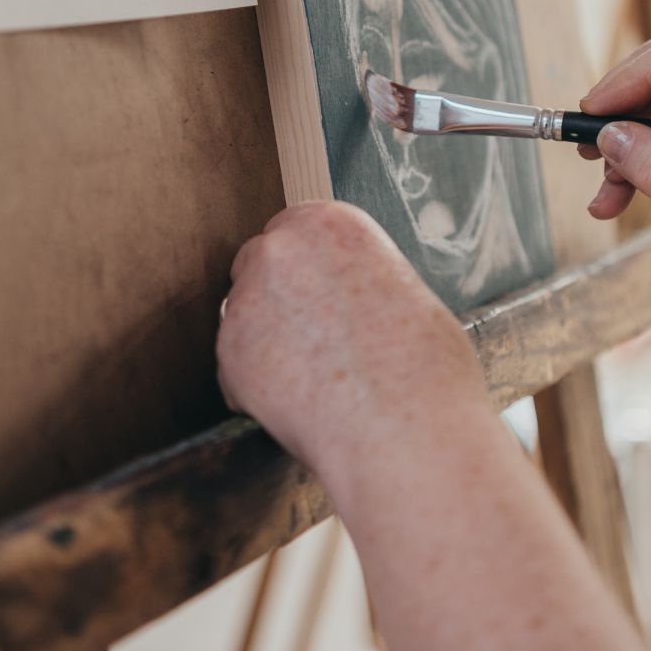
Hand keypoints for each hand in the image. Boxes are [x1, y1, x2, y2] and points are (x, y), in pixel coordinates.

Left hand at [217, 202, 489, 481]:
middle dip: (276, 301)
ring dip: (266, 346)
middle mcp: (280, 250)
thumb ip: (355, 280)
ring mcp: (247, 300)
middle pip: (257, 267)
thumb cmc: (423, 367)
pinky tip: (301, 406)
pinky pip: (235, 371)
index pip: (291, 230)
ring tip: (317, 382)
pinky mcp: (228, 354)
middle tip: (312, 342)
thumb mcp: (401, 291)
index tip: (315, 296)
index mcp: (329, 224)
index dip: (303, 271)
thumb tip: (339, 300)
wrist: (405, 426)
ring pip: (244, 321)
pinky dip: (258, 390)